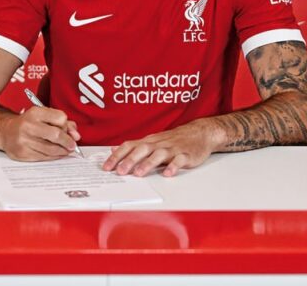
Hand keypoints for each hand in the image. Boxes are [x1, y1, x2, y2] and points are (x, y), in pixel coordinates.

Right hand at [0, 107, 79, 160]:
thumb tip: (76, 135)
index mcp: (35, 112)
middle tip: (72, 145)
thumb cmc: (28, 123)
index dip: (66, 125)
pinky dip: (53, 157)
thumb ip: (62, 122)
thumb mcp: (43, 116)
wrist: (6, 131)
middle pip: (56, 135)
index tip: (67, 130)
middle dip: (67, 142)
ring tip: (66, 150)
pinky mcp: (22, 153)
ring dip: (62, 151)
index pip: (60, 118)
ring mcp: (24, 140)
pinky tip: (55, 154)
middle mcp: (28, 125)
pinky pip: (43, 157)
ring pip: (51, 149)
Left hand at [103, 120, 219, 177]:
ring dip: (148, 163)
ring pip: (159, 154)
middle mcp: (159, 144)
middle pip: (142, 149)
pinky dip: (173, 166)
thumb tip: (114, 149)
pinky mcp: (186, 155)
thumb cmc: (174, 139)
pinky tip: (168, 173)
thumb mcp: (152, 140)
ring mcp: (173, 149)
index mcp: (149, 141)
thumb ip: (134, 146)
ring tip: (139, 173)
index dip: (117, 156)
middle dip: (130, 160)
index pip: (130, 146)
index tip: (107, 167)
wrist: (199, 133)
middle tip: (120, 171)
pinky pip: (179, 160)